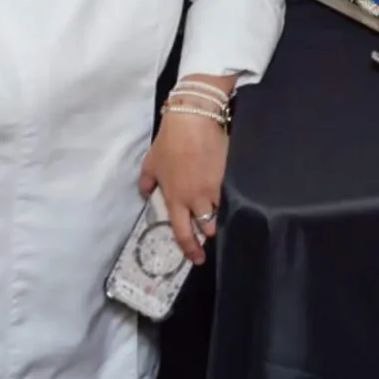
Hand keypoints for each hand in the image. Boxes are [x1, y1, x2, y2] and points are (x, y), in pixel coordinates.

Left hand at [140, 74, 234, 264]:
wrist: (194, 120)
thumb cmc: (170, 141)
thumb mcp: (150, 162)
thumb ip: (147, 183)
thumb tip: (147, 195)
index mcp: (175, 199)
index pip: (183, 232)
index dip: (190, 249)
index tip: (196, 259)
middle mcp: (196, 199)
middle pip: (208, 227)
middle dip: (208, 231)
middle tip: (208, 228)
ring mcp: (215, 188)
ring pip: (222, 213)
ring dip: (220, 215)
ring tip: (220, 210)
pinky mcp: (229, 176)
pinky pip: (231, 195)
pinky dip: (229, 198)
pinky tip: (230, 193)